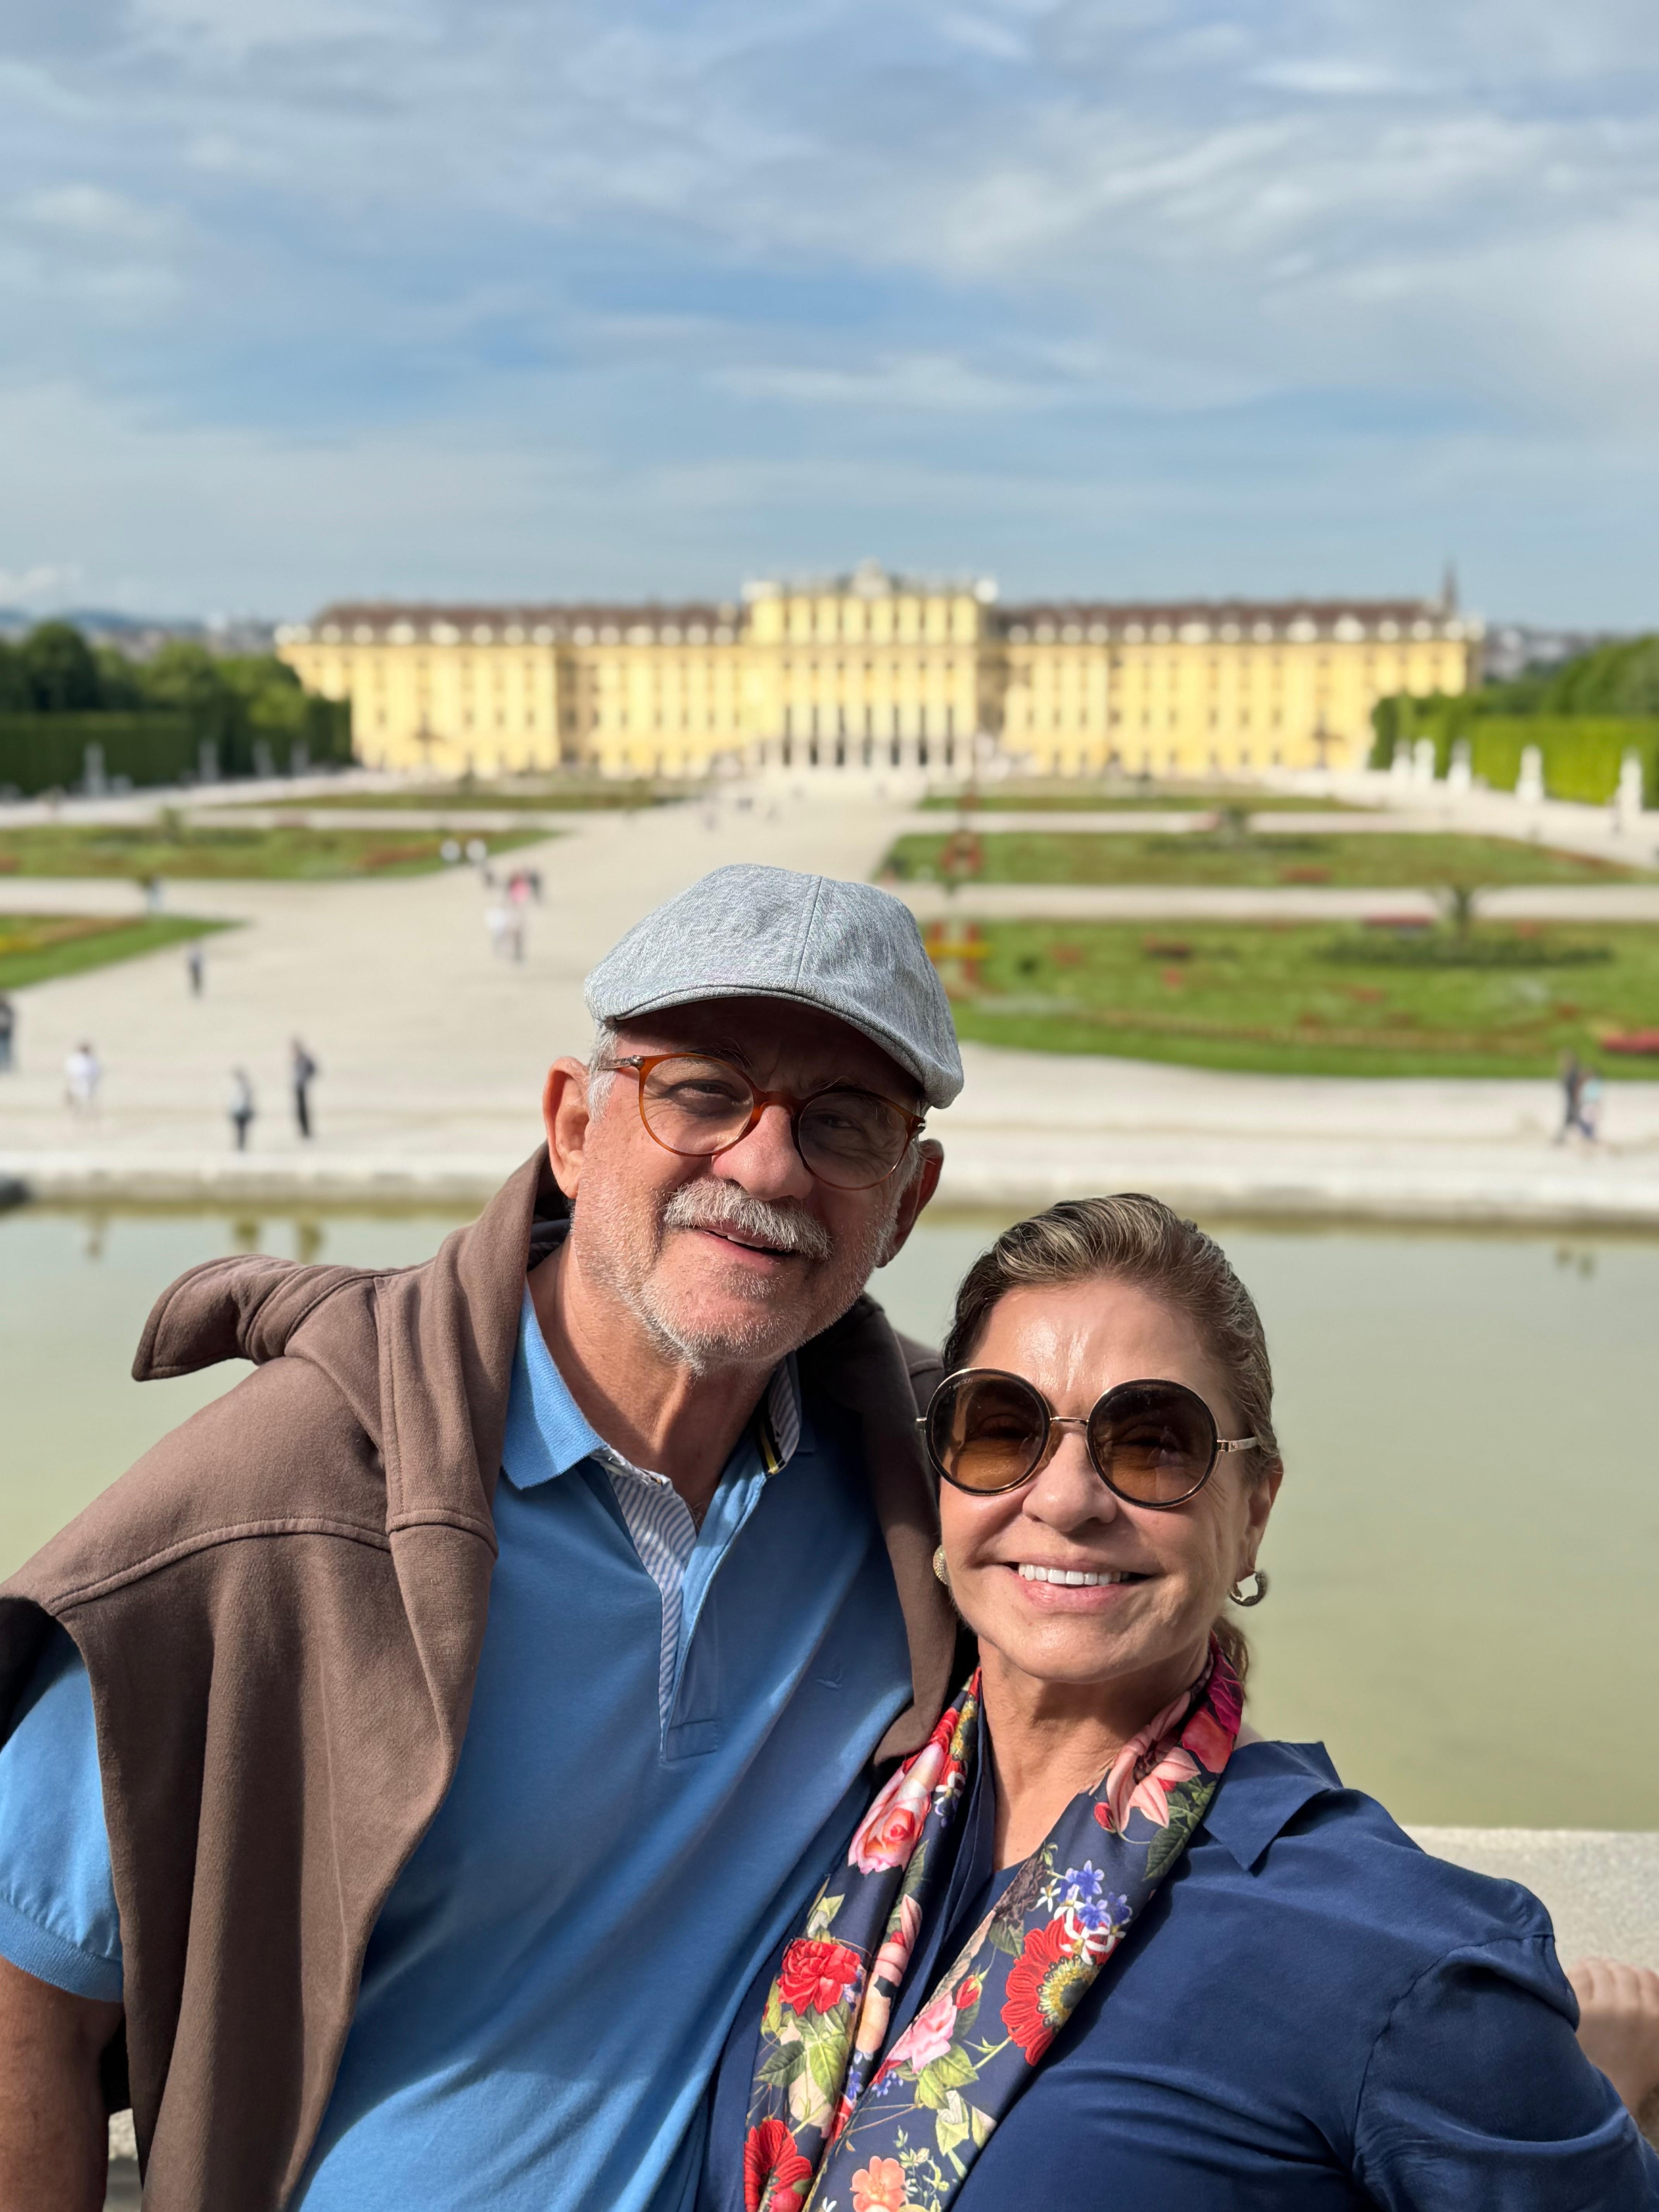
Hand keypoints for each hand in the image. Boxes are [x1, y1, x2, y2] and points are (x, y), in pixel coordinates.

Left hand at [1567, 1956, 1658, 2127]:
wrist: (1603, 2091)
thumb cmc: (1632, 2073)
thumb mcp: (1658, 2050)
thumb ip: (1655, 2019)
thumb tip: (1651, 1987)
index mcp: (1655, 2017)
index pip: (1646, 1977)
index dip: (1633, 1973)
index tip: (1623, 1977)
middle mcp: (1633, 2008)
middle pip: (1621, 1971)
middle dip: (1612, 1970)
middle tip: (1602, 1974)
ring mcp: (1606, 2006)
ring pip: (1599, 1969)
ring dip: (1593, 1969)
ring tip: (1587, 1974)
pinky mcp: (1580, 2006)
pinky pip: (1579, 1975)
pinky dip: (1577, 1973)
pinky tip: (1574, 1979)